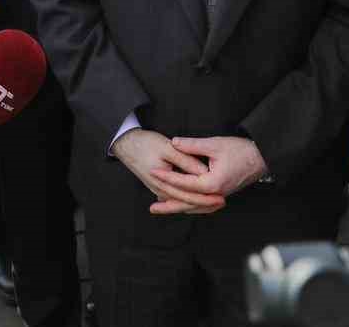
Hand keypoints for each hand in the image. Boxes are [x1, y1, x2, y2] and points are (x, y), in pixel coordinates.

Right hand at [112, 129, 226, 214]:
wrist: (125, 144)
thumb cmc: (145, 144)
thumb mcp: (168, 148)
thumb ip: (186, 160)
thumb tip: (203, 171)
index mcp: (163, 183)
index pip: (188, 196)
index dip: (206, 197)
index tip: (221, 196)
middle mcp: (160, 190)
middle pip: (186, 202)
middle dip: (205, 204)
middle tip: (223, 203)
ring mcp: (158, 190)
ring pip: (181, 202)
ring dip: (198, 204)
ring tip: (215, 204)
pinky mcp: (158, 186)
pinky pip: (176, 197)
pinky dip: (188, 199)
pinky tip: (198, 199)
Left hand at [158, 136, 268, 204]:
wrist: (262, 157)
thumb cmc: (241, 150)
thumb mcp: (215, 144)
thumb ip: (193, 145)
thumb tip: (174, 142)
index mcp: (212, 183)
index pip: (184, 183)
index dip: (167, 178)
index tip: (153, 173)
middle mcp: (215, 194)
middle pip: (188, 203)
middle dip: (169, 205)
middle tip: (151, 208)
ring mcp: (219, 196)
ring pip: (195, 206)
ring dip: (178, 207)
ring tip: (162, 209)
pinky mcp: (222, 193)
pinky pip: (203, 204)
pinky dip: (190, 205)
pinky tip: (182, 204)